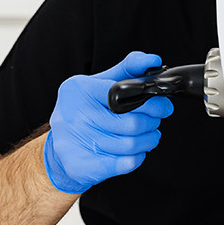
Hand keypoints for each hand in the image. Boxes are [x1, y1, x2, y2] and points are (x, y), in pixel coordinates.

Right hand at [44, 52, 174, 193]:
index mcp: (78, 89)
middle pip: (130, 123)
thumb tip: (153, 60)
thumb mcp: (100, 83)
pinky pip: (121, 164)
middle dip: (152, 123)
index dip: (150, 103)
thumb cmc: (85, 111)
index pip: (123, 95)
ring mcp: (73, 141)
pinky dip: (135, 158)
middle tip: (156, 122)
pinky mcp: (79, 164)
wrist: (60, 147)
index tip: (163, 106)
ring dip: (147, 141)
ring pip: (129, 145)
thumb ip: (127, 69)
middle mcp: (72, 114)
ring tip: (149, 137)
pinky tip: (135, 152)